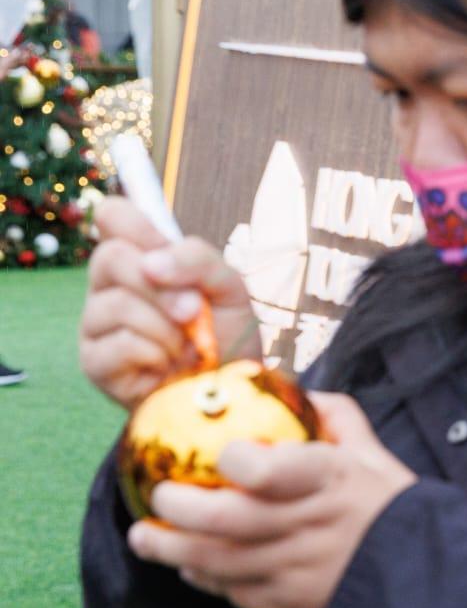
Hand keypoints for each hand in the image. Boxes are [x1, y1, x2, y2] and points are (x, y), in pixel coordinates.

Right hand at [79, 198, 256, 410]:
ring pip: (117, 304)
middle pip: (110, 257)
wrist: (231, 390)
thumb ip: (199, 261)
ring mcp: (97, 324)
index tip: (160, 245)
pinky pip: (121, 343)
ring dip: (168, 329)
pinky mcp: (94, 361)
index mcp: (141, 260)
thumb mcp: (230, 289)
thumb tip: (152, 262)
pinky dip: (158, 355)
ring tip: (186, 348)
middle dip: (163, 287)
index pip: (113, 217)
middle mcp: (110, 287)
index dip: (132, 222)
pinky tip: (167, 367)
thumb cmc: (226, 336)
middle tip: (193, 313)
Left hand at [127, 393, 414, 607]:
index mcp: (331, 480)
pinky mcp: (290, 603)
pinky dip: (204, 579)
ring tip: (145, 537)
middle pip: (224, 519)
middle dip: (178, 508)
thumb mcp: (372, 455)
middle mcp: (310, 525)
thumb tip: (296, 388)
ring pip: (217, 561)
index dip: (234, 461)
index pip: (266, 470)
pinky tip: (191, 565)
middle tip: (159, 497)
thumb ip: (335, 417)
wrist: (423, 572)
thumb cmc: (391, 505)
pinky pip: (233, 592)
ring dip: (170, 550)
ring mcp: (298, 569)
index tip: (220, 454)